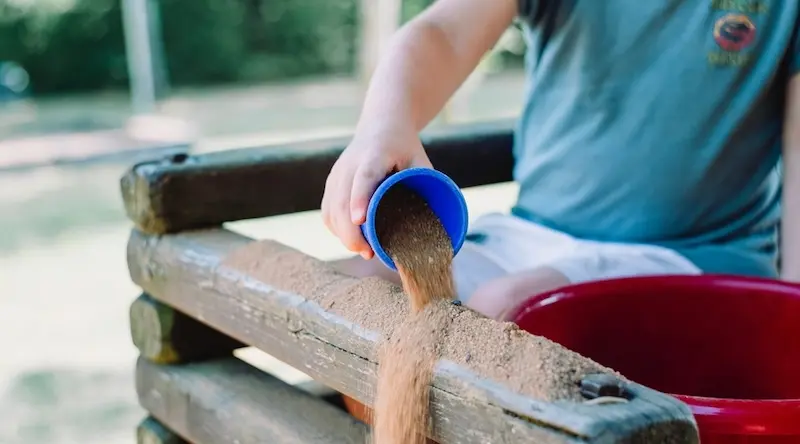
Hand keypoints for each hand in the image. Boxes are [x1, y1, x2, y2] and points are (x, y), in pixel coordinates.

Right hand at [321, 123, 432, 259]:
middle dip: (350, 231)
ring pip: (331, 210)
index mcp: (374, 155)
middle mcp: (350, 164)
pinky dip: (336, 229)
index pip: (363, 178)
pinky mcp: (331, 183)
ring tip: (363, 250)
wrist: (381, 124)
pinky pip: (328, 211)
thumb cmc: (404, 146)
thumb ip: (427, 186)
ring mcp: (337, 174)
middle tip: (367, 252)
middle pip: (342, 201)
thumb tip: (436, 224)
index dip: (360, 199)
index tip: (360, 220)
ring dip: (343, 234)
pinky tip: (350, 239)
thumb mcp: (420, 160)